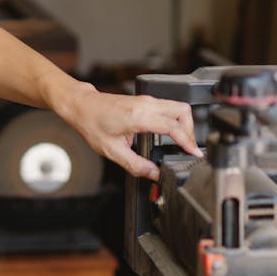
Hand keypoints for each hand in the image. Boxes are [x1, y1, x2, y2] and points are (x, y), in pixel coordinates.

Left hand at [61, 83, 199, 179]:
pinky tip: (170, 134)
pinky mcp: (145, 101)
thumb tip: (155, 175)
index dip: (187, 141)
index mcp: (137, 116)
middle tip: (187, 148)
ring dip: (184, 125)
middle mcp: (145, 104)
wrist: (82, 106)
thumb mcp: (113, 151)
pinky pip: (168, 107)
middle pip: (183, 111)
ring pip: (178, 107)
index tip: (194, 153)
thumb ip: (137, 165)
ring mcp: (146, 100)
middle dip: (190, 131)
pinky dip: (175, 120)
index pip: (172, 126)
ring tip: (181, 143)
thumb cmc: (92, 124)